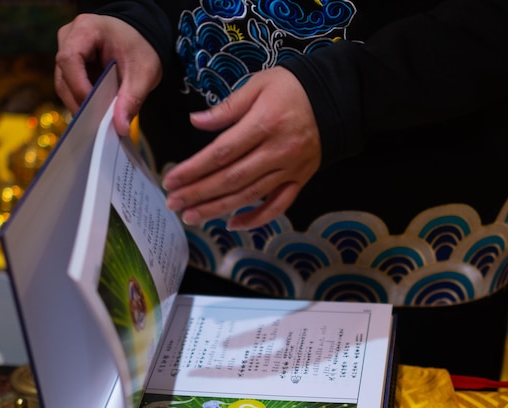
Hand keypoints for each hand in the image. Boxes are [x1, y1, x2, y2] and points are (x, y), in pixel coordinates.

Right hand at [55, 14, 161, 135]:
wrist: (142, 38)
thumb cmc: (141, 47)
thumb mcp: (144, 72)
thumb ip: (132, 99)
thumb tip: (120, 127)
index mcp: (86, 28)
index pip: (70, 59)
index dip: (79, 86)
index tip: (95, 108)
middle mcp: (69, 37)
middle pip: (63, 76)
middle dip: (80, 101)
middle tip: (98, 124)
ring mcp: (66, 51)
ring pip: (63, 85)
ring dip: (80, 104)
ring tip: (98, 121)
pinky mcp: (69, 65)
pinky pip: (69, 87)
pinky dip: (82, 101)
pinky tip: (96, 112)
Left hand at [162, 67, 320, 229]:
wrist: (336, 97)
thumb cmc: (293, 87)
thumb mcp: (258, 84)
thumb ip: (227, 107)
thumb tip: (196, 121)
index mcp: (264, 124)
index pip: (221, 153)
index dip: (194, 169)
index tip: (172, 179)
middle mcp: (277, 151)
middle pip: (231, 179)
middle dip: (198, 193)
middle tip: (174, 203)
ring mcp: (290, 169)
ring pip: (249, 195)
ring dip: (217, 209)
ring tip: (192, 216)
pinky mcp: (300, 179)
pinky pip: (278, 206)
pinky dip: (256, 218)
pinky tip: (232, 224)